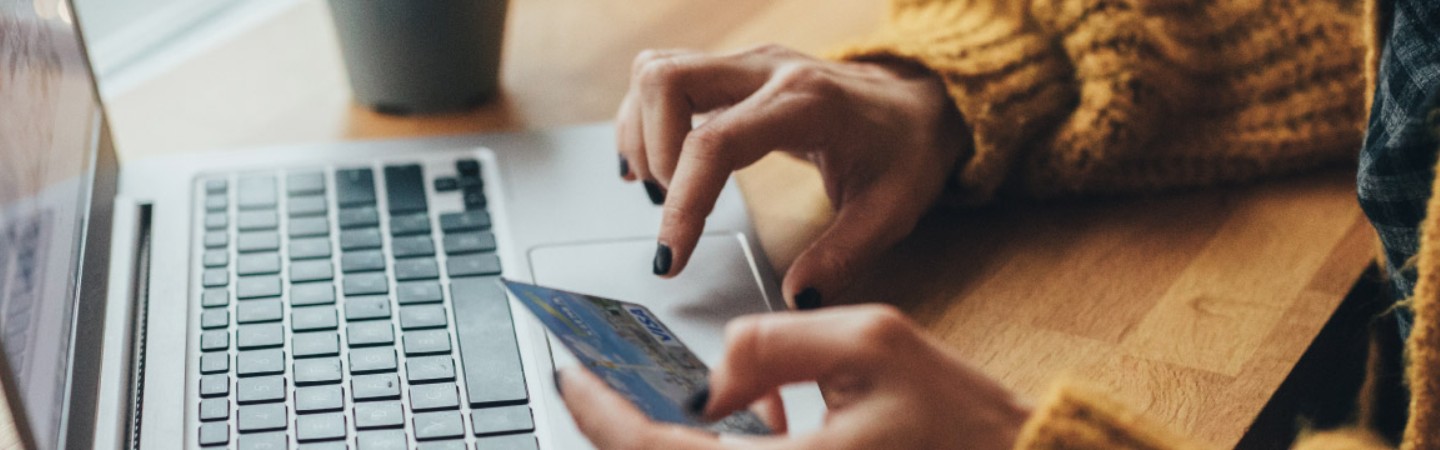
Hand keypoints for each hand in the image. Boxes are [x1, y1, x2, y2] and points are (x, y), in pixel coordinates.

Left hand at [558, 305, 1029, 449]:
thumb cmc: (962, 421)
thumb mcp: (870, 343)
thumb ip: (771, 344)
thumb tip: (708, 377)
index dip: (603, 413)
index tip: (571, 375)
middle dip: (625, 428)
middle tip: (601, 377)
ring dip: (673, 438)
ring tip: (686, 390)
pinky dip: (720, 448)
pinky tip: (756, 416)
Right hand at [617, 45, 966, 307]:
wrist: (920, 103)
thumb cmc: (905, 151)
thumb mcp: (891, 212)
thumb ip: (843, 256)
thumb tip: (796, 297)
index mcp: (806, 103)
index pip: (715, 142)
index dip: (683, 202)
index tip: (671, 257)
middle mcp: (768, 70)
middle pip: (667, 81)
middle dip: (652, 153)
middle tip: (671, 208)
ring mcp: (747, 64)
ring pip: (657, 71)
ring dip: (641, 132)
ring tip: (661, 188)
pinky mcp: (733, 70)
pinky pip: (665, 76)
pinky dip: (645, 119)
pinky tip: (654, 163)